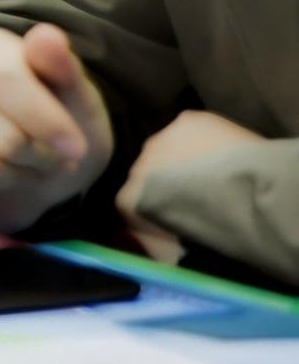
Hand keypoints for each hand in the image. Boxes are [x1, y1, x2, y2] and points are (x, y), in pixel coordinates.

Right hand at [0, 22, 114, 231]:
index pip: (2, 77)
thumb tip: (47, 36)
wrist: (14, 160)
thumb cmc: (47, 123)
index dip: (46, 120)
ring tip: (21, 172)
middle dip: (36, 159)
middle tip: (47, 161)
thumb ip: (61, 68)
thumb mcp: (71, 96)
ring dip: (12, 182)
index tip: (74, 147)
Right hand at [117, 108, 266, 261]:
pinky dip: (204, 140)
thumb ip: (155, 238)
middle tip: (197, 198)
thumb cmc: (206, 226)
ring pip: (170, 148)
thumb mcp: (174, 243)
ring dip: (185, 160)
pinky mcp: (187, 120)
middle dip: (169, 183)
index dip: (153, 213)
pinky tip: (224, 152)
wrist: (235, 192)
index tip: (174, 223)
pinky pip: (192, 130)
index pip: (132, 204)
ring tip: (214, 174)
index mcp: (129, 199)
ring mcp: (160, 139)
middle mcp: (136, 164)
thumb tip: (148, 243)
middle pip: (150, 173)